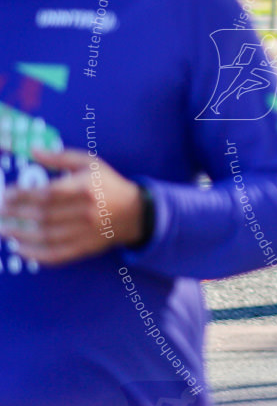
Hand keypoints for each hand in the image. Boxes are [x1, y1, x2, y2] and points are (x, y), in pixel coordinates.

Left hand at [0, 150, 144, 265]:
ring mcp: (85, 232)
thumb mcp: (90, 163)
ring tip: (3, 230)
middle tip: (0, 211)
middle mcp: (85, 212)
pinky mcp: (85, 247)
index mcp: (85, 188)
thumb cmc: (108, 184)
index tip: (6, 195)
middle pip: (43, 215)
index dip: (23, 195)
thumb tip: (33, 150)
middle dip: (16, 214)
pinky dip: (35, 254)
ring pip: (46, 236)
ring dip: (20, 235)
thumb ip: (60, 157)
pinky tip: (19, 249)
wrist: (135, 212)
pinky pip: (56, 254)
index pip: (48, 193)